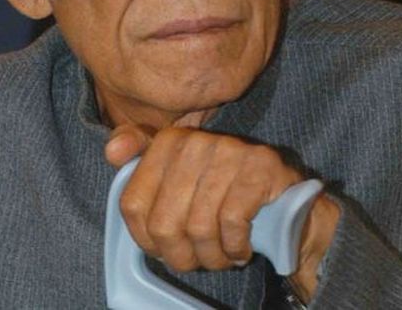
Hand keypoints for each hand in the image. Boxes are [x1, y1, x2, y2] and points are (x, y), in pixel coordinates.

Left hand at [105, 124, 339, 300]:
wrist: (289, 202)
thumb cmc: (224, 196)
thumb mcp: (179, 181)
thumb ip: (140, 166)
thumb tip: (112, 150)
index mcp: (169, 142)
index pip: (134, 204)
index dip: (146, 239)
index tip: (163, 249)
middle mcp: (196, 141)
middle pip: (164, 223)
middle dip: (181, 255)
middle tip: (197, 261)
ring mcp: (230, 151)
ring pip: (198, 227)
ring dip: (211, 256)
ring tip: (220, 258)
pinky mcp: (260, 168)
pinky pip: (231, 224)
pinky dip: (235, 247)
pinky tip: (241, 248)